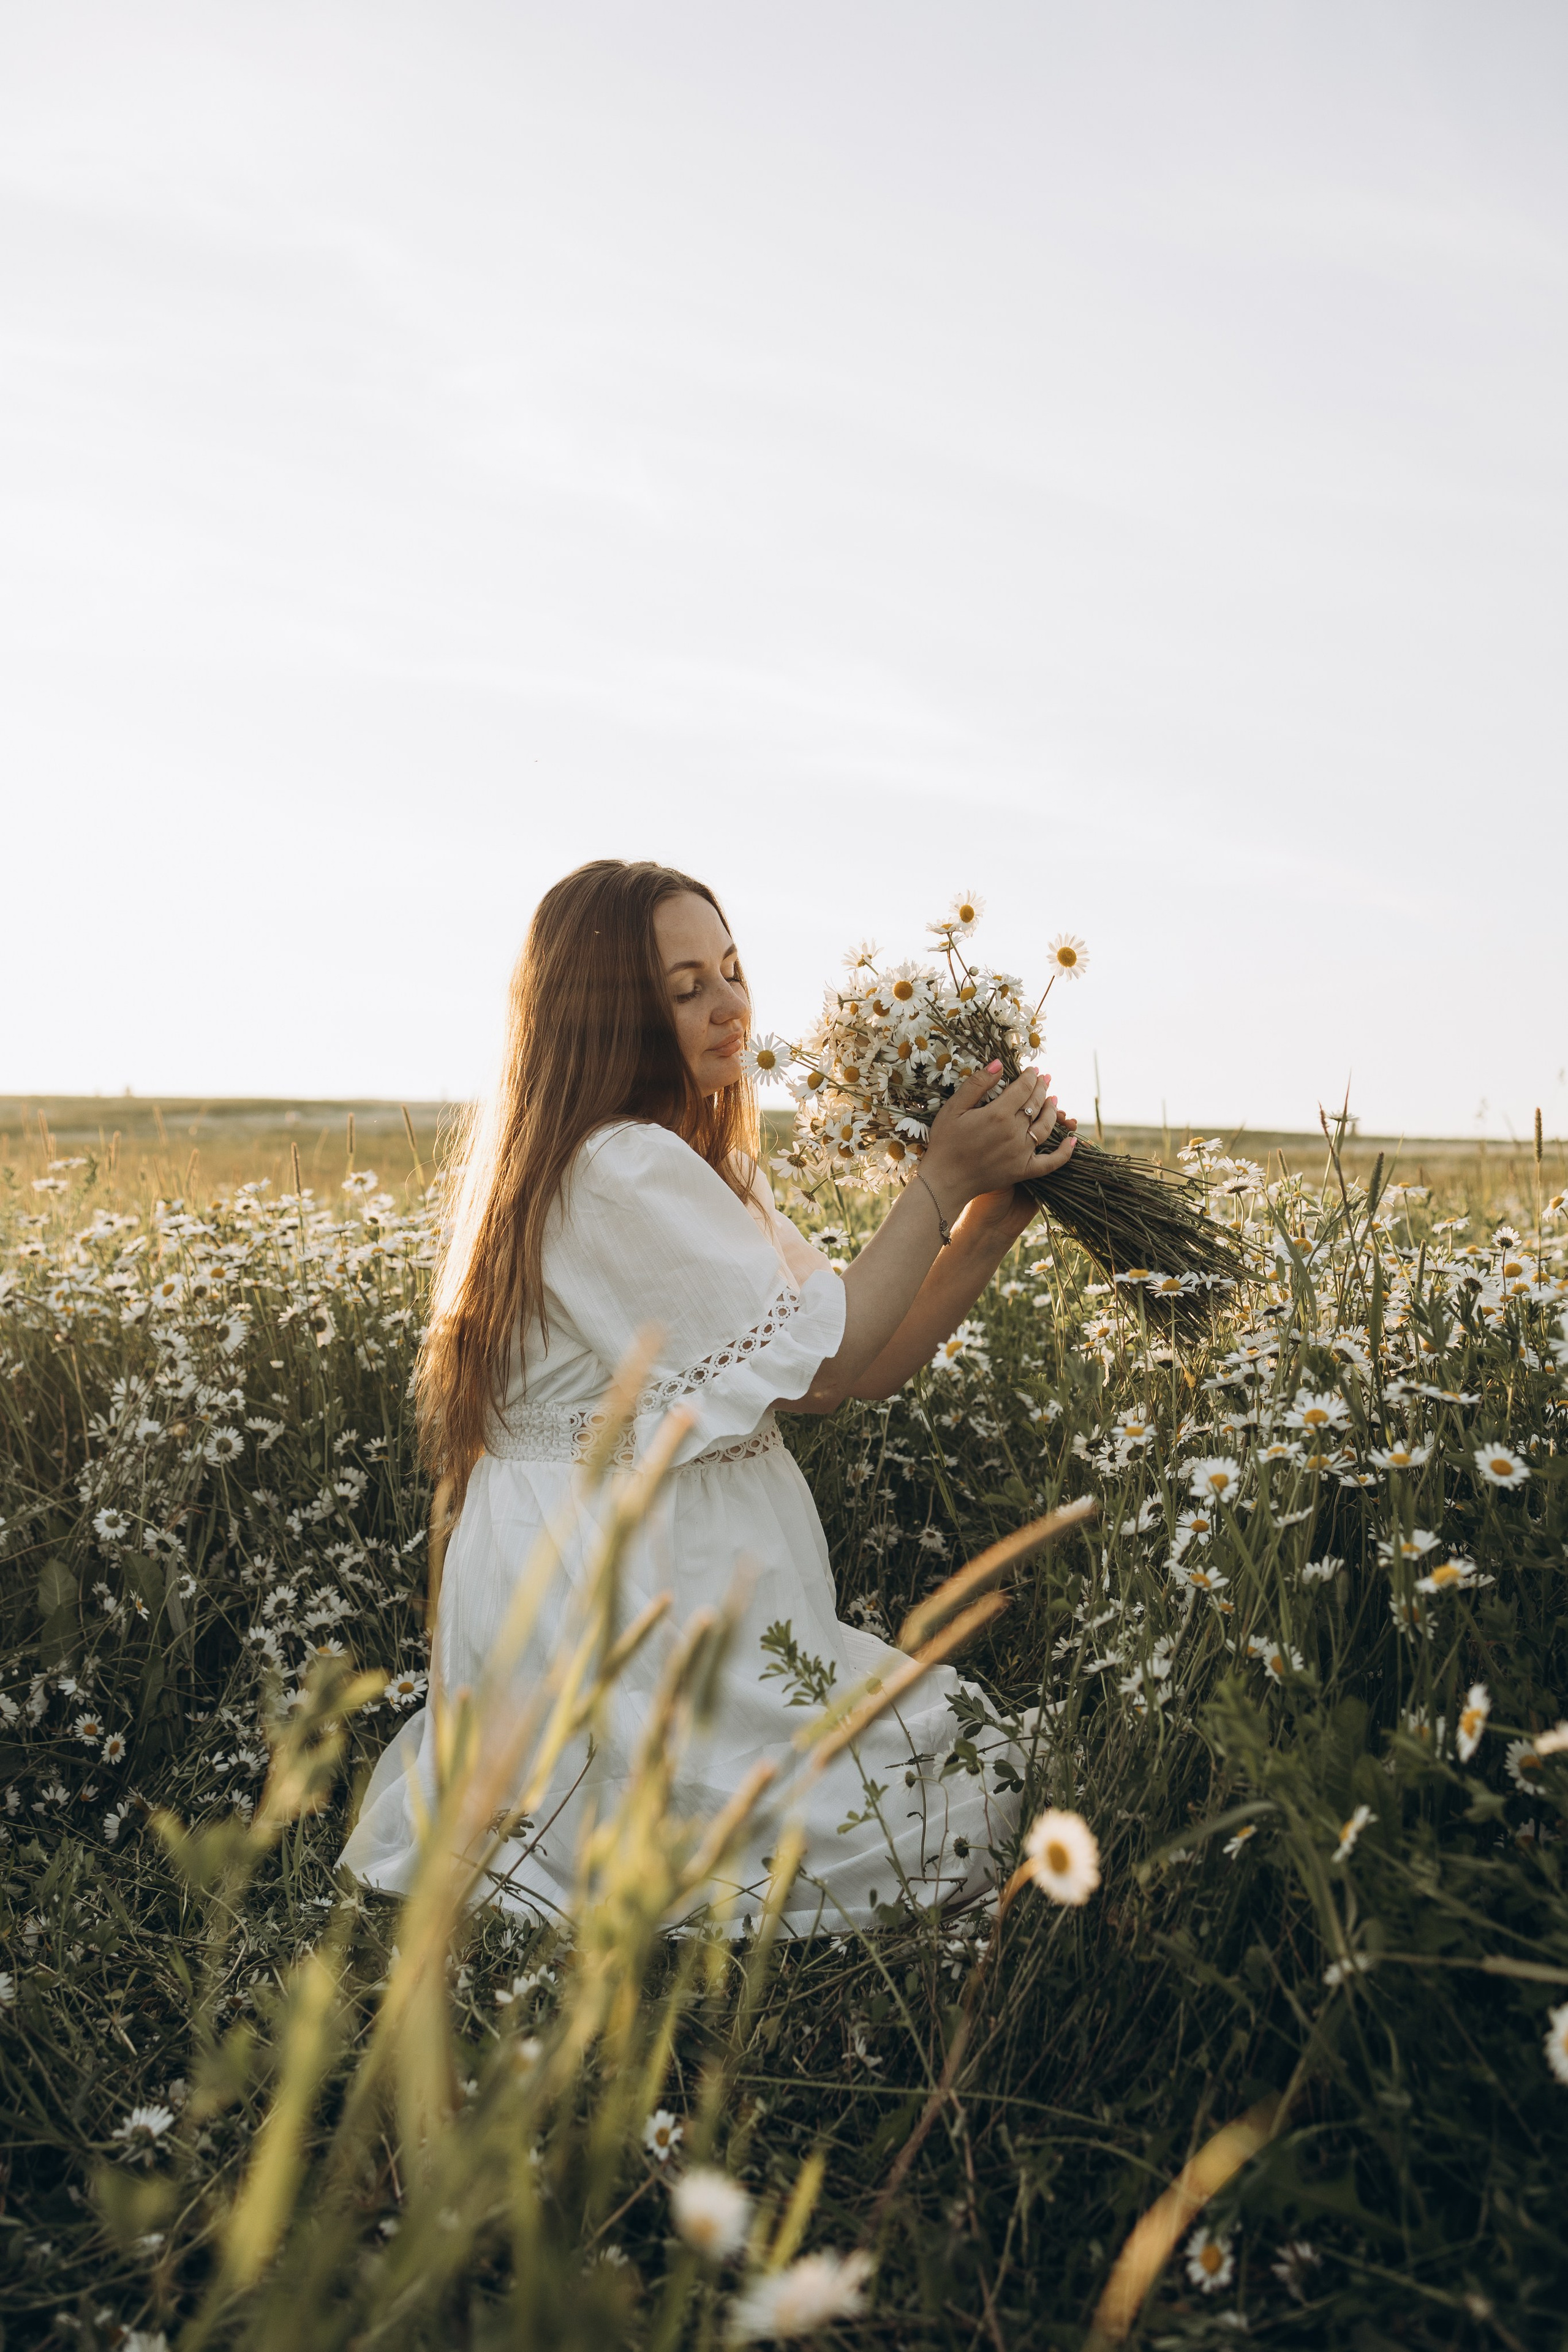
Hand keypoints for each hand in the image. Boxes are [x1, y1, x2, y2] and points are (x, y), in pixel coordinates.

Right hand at [922, 1063, 1077, 1222]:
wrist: (945, 1180)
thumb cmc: (945, 1142)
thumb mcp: (953, 1108)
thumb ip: (977, 1084)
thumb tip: (998, 1063)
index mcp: (998, 1114)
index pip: (1023, 1088)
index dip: (1030, 1077)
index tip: (1033, 1070)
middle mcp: (1014, 1132)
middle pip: (1036, 1104)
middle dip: (1042, 1089)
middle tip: (1045, 1079)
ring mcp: (1022, 1152)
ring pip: (1046, 1127)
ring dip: (1053, 1111)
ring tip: (1054, 1101)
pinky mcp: (1024, 1170)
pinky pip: (1051, 1162)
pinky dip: (1065, 1152)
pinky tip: (1072, 1140)